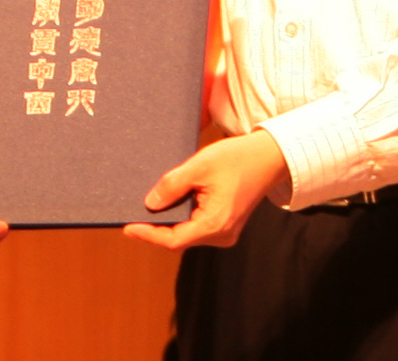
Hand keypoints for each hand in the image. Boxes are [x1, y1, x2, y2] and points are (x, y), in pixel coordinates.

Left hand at [122, 130, 289, 249]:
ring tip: (148, 209)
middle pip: (179, 239)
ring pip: (187, 234)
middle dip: (156, 228)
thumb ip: (173, 185)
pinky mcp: (225, 226)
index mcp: (216, 223)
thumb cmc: (238, 159)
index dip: (148, 234)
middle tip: (132, 214)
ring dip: (168, 222)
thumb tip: (150, 203)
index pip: (173, 239)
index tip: (128, 227)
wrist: (268, 158)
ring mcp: (224, 233)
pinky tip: (170, 205)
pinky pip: (196, 227)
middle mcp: (221, 235)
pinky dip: (181, 218)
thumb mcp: (200, 166)